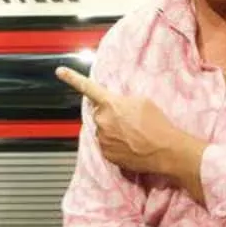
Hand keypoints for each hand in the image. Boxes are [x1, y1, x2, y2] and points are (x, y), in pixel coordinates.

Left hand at [55, 66, 196, 174]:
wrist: (165, 150)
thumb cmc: (157, 124)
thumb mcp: (142, 101)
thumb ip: (122, 99)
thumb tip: (115, 105)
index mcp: (110, 104)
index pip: (87, 87)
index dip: (72, 78)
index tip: (60, 71)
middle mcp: (102, 121)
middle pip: (99, 114)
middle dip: (110, 115)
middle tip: (129, 120)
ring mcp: (103, 139)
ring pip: (103, 131)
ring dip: (113, 131)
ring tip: (134, 134)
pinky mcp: (107, 155)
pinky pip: (107, 145)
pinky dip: (116, 145)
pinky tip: (131, 144)